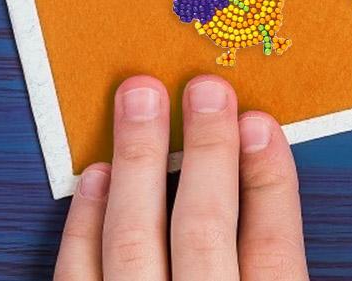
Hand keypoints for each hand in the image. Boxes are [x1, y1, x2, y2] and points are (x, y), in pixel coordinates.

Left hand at [53, 75, 308, 280]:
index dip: (270, 179)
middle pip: (203, 229)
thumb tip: (265, 175)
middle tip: (205, 89)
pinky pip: (78, 277)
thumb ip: (273, 269)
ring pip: (134, 239)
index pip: (272, 248)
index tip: (261, 123)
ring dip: (137, 160)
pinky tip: (95, 176)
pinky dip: (83, 225)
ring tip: (140, 97)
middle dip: (205, 150)